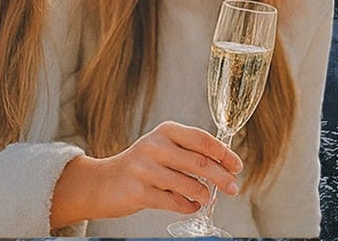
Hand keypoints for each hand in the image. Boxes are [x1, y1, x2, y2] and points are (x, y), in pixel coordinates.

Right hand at [51, 121, 242, 226]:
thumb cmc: (140, 166)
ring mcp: (145, 169)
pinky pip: (173, 201)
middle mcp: (155, 146)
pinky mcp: (138, 192)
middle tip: (232, 188)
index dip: (224, 154)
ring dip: (204, 195)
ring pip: (189, 184)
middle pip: (200, 162)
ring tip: (208, 199)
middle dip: (222, 177)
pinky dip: (188, 206)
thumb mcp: (162, 149)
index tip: (237, 166)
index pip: (203, 140)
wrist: (100, 183)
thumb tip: (225, 166)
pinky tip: (192, 206)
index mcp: (166, 131)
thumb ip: (190, 153)